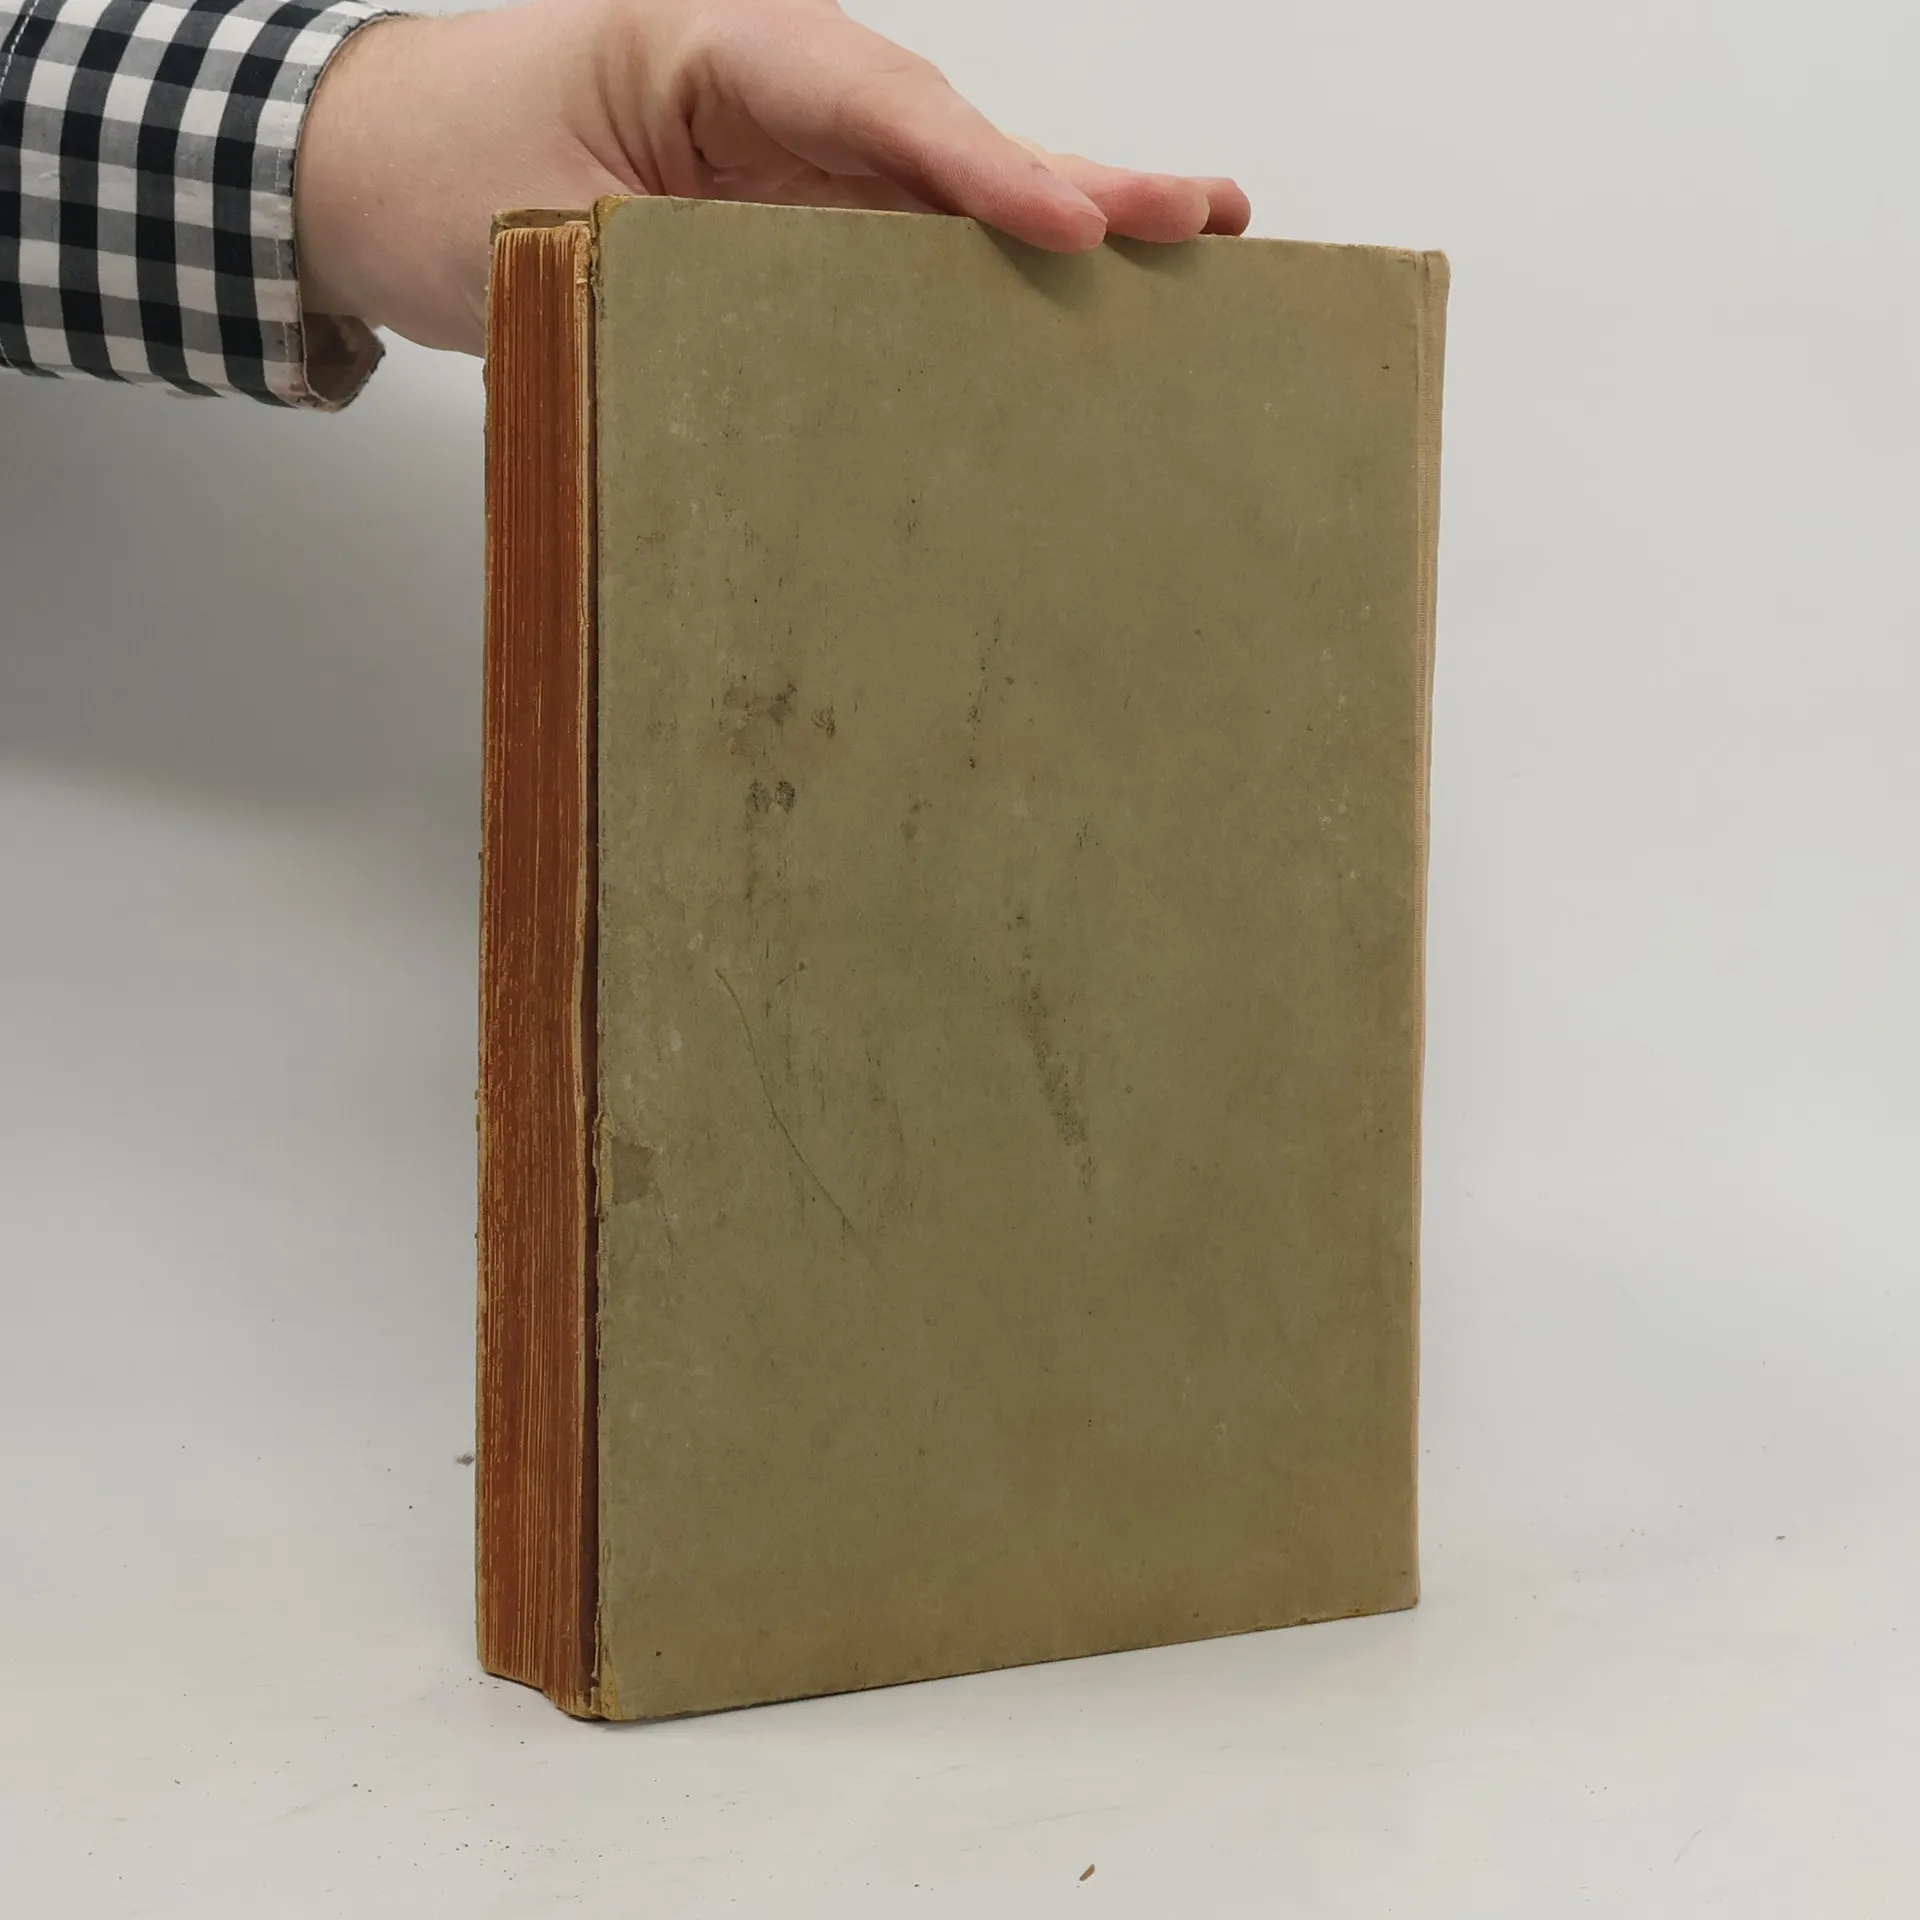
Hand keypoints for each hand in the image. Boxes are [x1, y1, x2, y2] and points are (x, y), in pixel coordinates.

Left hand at [295, 0, 1251, 354]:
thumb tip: (798, 371)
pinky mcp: (783, 222)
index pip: (867, 101)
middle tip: (1198, 216)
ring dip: (1056, 225)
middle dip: (1070, 179)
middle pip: (940, 133)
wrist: (362, 173)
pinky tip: (1067, 299)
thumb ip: (672, 271)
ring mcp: (783, 158)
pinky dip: (981, 272)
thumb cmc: (433, 171)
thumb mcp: (540, 221)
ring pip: (937, 190)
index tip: (1071, 226)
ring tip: (1186, 248)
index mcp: (706, 48)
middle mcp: (767, 92)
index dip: (979, 166)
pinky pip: (897, 243)